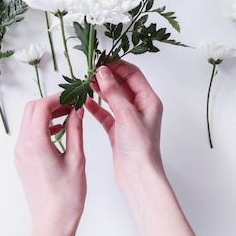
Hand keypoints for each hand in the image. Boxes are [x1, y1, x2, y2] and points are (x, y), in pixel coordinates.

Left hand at [15, 93, 85, 235]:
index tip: (73, 97)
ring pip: (29, 121)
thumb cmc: (67, 197)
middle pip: (31, 110)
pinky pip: (29, 134)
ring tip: (69, 115)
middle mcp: (22, 146)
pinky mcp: (22, 160)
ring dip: (47, 114)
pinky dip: (43, 127)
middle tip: (71, 104)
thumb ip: (75, 130)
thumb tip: (77, 110)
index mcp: (35, 143)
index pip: (41, 107)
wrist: (52, 222)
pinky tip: (59, 131)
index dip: (58, 97)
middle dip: (51, 103)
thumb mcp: (76, 159)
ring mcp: (20, 153)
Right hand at [85, 60, 164, 188]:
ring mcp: (128, 118)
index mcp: (149, 100)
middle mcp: (140, 107)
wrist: (138, 175)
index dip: (117, 65)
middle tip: (91, 70)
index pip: (133, 74)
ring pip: (113, 97)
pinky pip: (105, 113)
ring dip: (100, 89)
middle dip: (107, 75)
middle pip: (122, 83)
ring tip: (86, 82)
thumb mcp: (126, 114)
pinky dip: (96, 106)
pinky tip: (86, 101)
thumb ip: (113, 92)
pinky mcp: (118, 129)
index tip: (101, 59)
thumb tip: (103, 72)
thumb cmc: (140, 148)